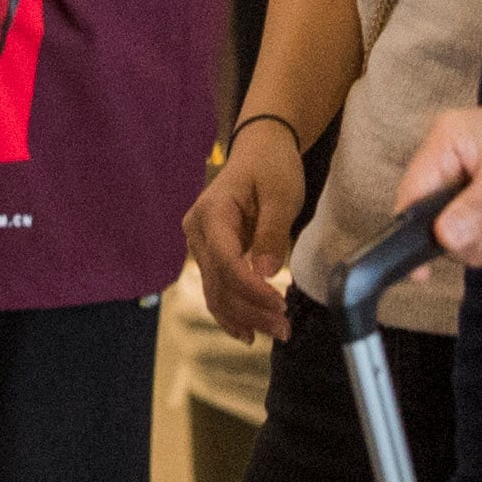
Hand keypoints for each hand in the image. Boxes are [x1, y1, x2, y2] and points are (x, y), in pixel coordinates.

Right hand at [184, 115, 309, 341]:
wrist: (260, 148)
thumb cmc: (272, 165)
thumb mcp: (280, 194)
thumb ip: (271, 232)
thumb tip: (264, 274)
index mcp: (211, 212)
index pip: (225, 260)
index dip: (250, 288)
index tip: (279, 304)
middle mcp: (197, 231)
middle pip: (218, 282)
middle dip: (250, 310)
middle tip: (285, 329)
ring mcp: (200, 244)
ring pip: (215, 290)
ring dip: (244, 316)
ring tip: (276, 332)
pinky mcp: (211, 254)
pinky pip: (218, 287)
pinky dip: (233, 310)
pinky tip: (249, 331)